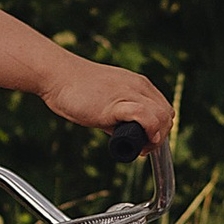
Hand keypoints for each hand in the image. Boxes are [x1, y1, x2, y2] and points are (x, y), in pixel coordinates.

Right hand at [40, 60, 175, 153]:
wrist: (57, 75)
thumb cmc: (75, 90)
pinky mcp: (116, 104)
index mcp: (138, 84)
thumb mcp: (105, 102)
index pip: (163, 108)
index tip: (146, 141)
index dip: (160, 129)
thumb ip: (118, 116)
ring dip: (156, 138)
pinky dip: (148, 131)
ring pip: (161, 116)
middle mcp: (138, 86)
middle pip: (166, 114)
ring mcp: (128, 93)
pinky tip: (139, 143)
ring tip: (140, 148)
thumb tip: (126, 135)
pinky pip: (145, 116)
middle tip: (143, 148)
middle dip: (160, 136)